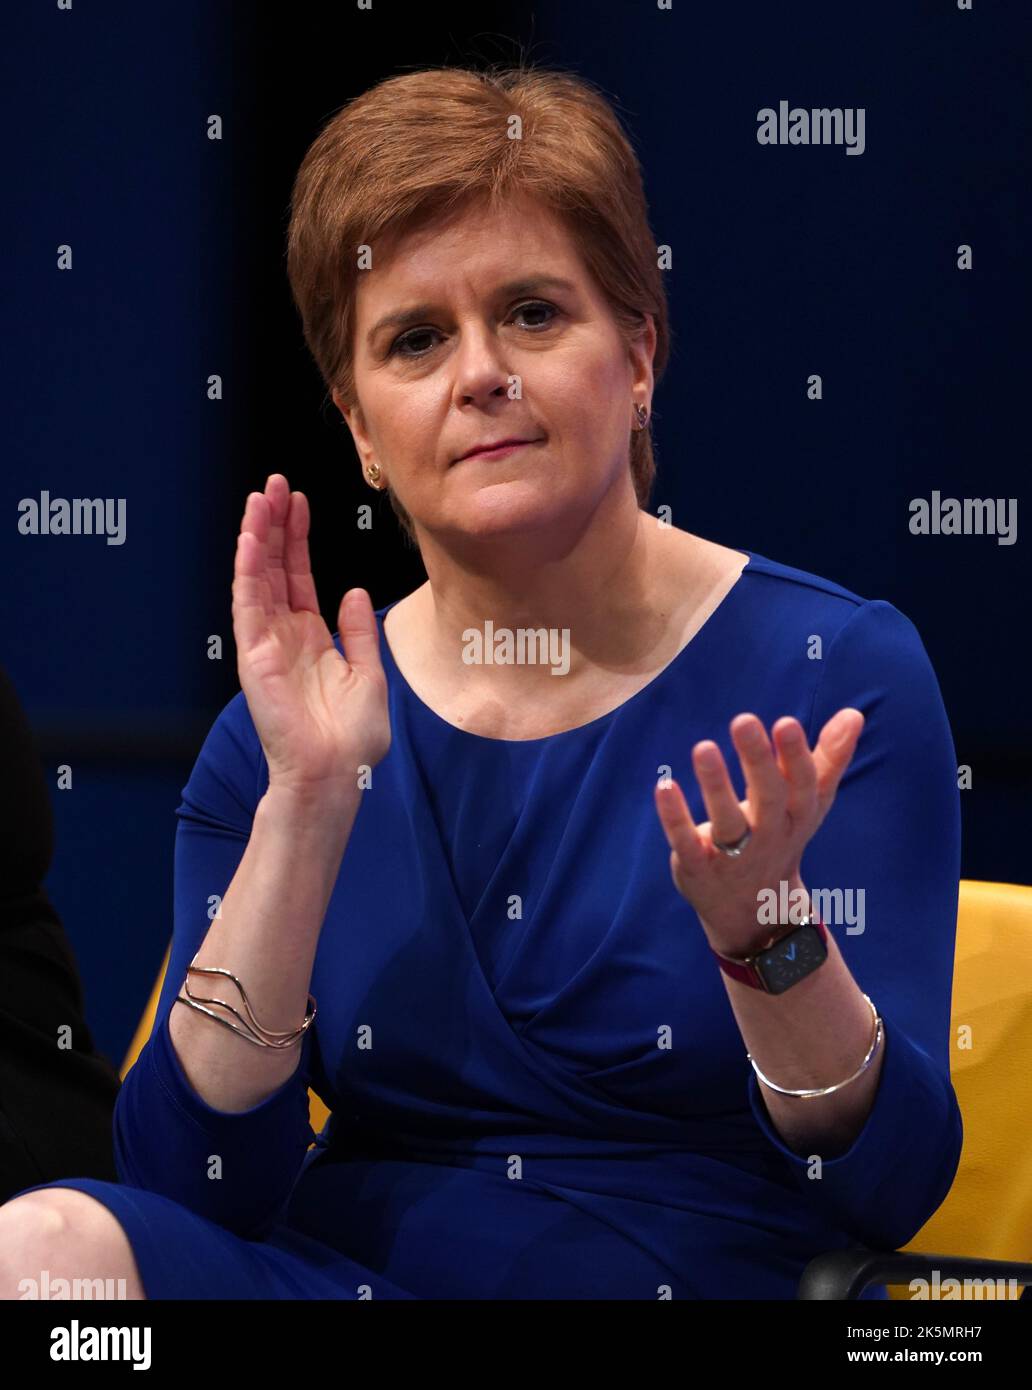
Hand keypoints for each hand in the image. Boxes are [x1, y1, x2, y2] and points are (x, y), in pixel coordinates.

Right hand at [232, 474, 390, 798]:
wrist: (335, 773)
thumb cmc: (352, 738)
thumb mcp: (368, 674)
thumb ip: (358, 632)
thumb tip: (354, 592)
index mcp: (311, 638)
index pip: (298, 576)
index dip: (297, 538)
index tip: (299, 501)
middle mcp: (284, 636)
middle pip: (273, 568)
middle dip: (273, 525)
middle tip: (275, 484)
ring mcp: (266, 643)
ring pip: (256, 577)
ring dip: (256, 536)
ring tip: (261, 497)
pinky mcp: (253, 655)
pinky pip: (247, 603)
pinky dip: (246, 568)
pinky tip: (249, 537)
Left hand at [653, 709, 864, 954]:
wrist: (753, 912)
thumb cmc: (781, 838)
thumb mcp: (810, 803)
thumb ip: (830, 759)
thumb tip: (854, 714)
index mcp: (797, 815)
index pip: (802, 784)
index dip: (796, 756)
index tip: (785, 723)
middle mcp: (768, 835)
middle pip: (767, 798)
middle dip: (757, 760)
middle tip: (744, 720)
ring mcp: (732, 855)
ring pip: (727, 822)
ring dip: (715, 785)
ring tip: (703, 747)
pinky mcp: (698, 867)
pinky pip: (685, 842)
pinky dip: (675, 817)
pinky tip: (664, 785)